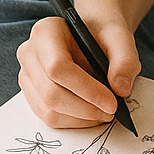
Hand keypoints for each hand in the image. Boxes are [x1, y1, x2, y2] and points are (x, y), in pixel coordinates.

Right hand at [16, 14, 139, 128]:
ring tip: (104, 112)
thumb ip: (125, 60)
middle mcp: (29, 53)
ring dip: (80, 119)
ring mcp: (28, 75)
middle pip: (51, 93)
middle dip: (85, 109)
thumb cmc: (103, 32)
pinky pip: (49, 117)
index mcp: (46, 32)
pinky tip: (92, 114)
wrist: (93, 32)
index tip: (112, 102)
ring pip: (48, 110)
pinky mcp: (32, 93)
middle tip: (112, 111)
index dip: (86, 89)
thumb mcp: (120, 37)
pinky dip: (74, 121)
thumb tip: (120, 89)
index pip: (58, 67)